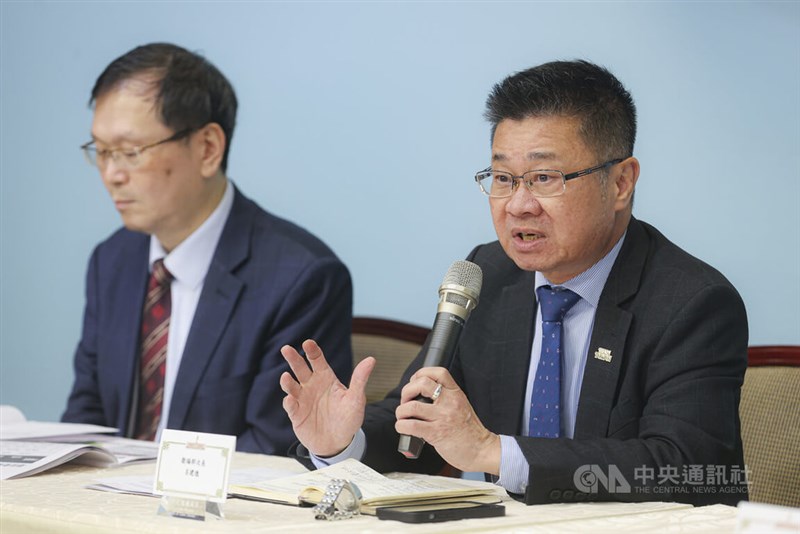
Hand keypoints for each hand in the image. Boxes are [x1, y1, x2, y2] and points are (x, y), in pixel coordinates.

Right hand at [280, 339, 374, 456]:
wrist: (338, 443)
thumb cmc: (348, 418)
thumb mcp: (356, 399)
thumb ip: (360, 379)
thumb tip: (371, 359)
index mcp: (326, 378)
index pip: (317, 360)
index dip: (312, 351)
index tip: (307, 343)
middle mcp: (311, 386)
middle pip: (300, 369)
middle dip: (293, 358)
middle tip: (286, 349)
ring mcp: (302, 399)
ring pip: (291, 386)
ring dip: (287, 382)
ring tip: (286, 377)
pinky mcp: (296, 414)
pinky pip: (290, 407)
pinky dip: (289, 403)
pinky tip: (290, 400)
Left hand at [394, 367, 500, 474]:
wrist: (482, 450)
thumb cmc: (469, 431)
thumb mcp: (461, 406)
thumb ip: (445, 398)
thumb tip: (419, 394)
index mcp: (456, 393)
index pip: (438, 372)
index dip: (421, 373)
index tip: (414, 382)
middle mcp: (450, 402)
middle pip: (421, 384)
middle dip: (406, 391)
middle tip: (406, 401)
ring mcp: (443, 417)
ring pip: (412, 406)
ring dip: (401, 411)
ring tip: (403, 417)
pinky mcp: (436, 433)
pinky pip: (411, 425)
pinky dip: (401, 426)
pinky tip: (403, 428)